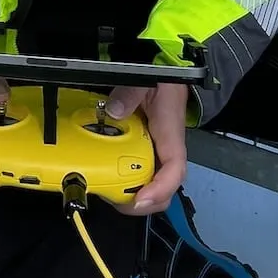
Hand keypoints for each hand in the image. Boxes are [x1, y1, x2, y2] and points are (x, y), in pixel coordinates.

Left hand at [104, 83, 186, 215]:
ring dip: (127, 192)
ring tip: (103, 187)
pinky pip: (134, 170)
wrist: (168, 76)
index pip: (174, 171)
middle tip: (111, 197)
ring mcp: (153, 152)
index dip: (159, 190)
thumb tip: (114, 111)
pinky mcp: (142, 149)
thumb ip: (131, 93)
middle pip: (160, 189)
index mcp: (170, 135)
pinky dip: (119, 176)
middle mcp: (164, 150)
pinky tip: (102, 171)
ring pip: (146, 183)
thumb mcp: (148, 80)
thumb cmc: (164, 82)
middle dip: (138, 201)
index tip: (139, 200)